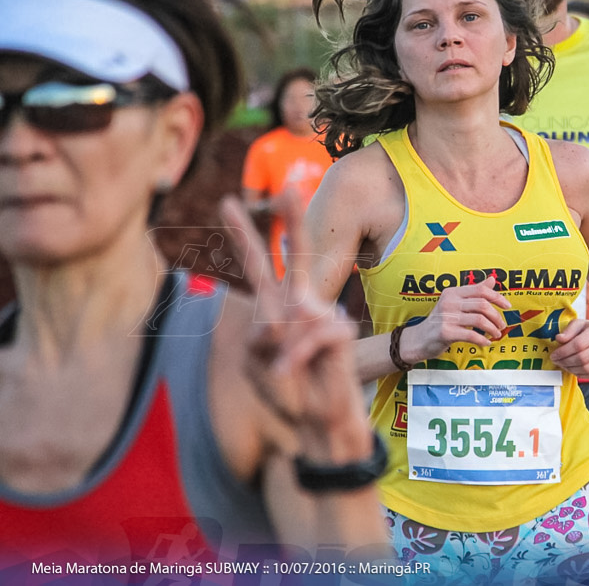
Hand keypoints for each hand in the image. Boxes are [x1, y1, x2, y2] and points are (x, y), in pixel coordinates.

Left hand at [221, 191, 371, 463]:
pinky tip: (292, 373)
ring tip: (283, 376)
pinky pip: (308, 334)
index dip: (242, 234)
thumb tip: (288, 313)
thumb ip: (263, 334)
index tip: (227, 203)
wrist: (317, 423)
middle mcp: (299, 304)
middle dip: (293, 220)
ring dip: (280, 352)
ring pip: (290, 316)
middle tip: (289, 186)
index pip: (257, 265)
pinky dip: (295, 358)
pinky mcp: (339, 331)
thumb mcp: (256, 364)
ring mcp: (320, 316)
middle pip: (295, 254)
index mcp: (274, 308)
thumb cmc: (287, 393)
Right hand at [401, 276, 511, 365]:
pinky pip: (471, 334)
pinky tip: (486, 342)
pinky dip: (482, 339)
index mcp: (453, 292)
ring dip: (492, 328)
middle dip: (497, 316)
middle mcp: (449, 302)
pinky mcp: (445, 332)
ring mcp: (447, 317)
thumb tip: (492, 279)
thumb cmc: (440, 321)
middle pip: (482, 305)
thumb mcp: (455, 303)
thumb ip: (474, 292)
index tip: (507, 306)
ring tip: (496, 334)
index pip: (481, 290)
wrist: (419, 339)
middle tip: (502, 325)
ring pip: (479, 320)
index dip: (497, 297)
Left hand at [550, 319, 588, 379]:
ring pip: (587, 369)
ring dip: (571, 369)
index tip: (554, 355)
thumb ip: (568, 330)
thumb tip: (559, 339)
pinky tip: (573, 369)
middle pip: (582, 359)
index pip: (578, 345)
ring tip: (564, 365)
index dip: (563, 352)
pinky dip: (580, 374)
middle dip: (565, 362)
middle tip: (557, 361)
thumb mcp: (579, 323)